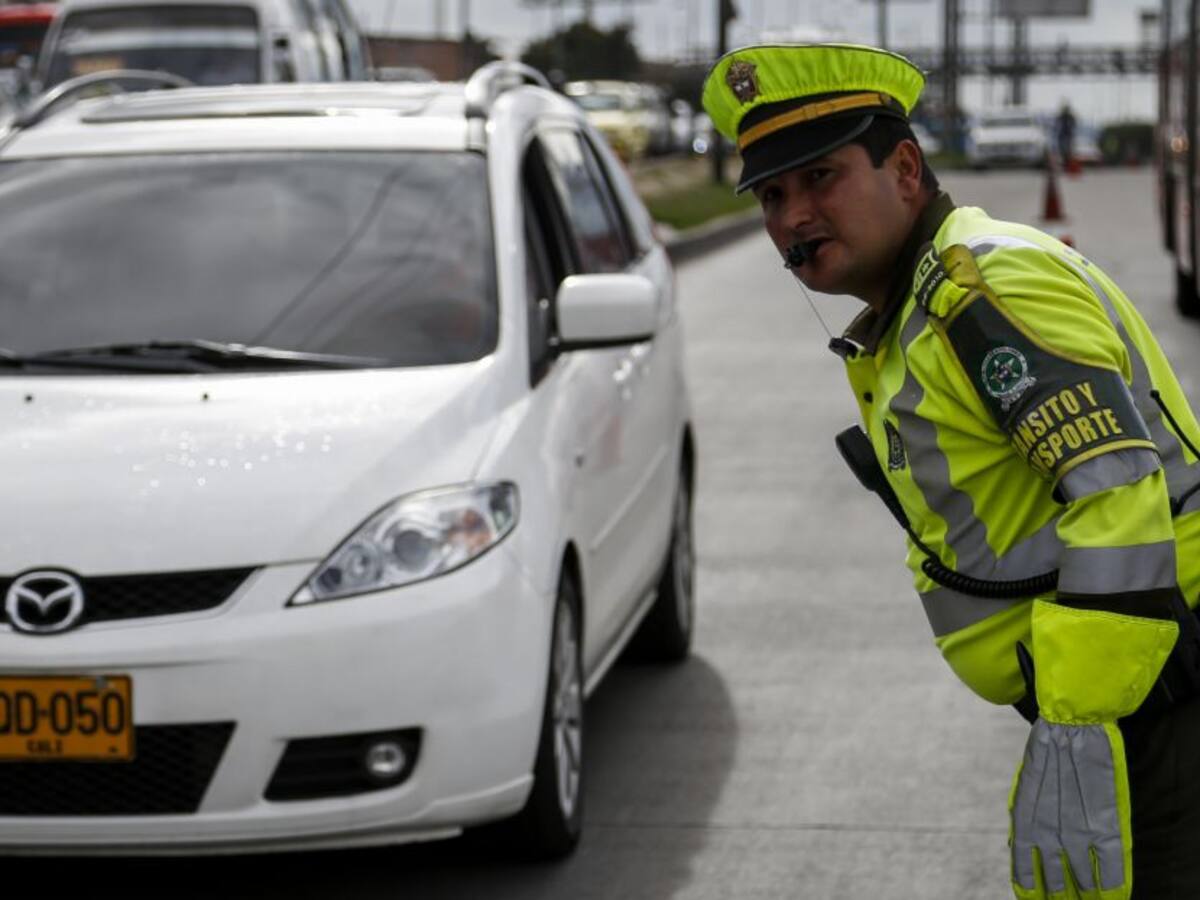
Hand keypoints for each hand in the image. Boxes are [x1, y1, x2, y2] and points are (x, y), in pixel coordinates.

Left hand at [1009, 719, 1130, 899]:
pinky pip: (1111, 869)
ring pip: (1083, 881)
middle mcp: (1049, 834)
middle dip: (1058, 895)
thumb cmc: (1046, 754)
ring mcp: (1079, 832)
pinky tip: (1111, 895)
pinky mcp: (1106, 826)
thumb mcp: (1024, 788)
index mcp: (1024, 823)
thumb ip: (1024, 819)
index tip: (1032, 899)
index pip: (1023, 871)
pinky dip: (1113, 886)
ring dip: (1084, 894)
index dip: (1030, 888)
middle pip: (1054, 882)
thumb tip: (1019, 847)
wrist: (1071, 727)